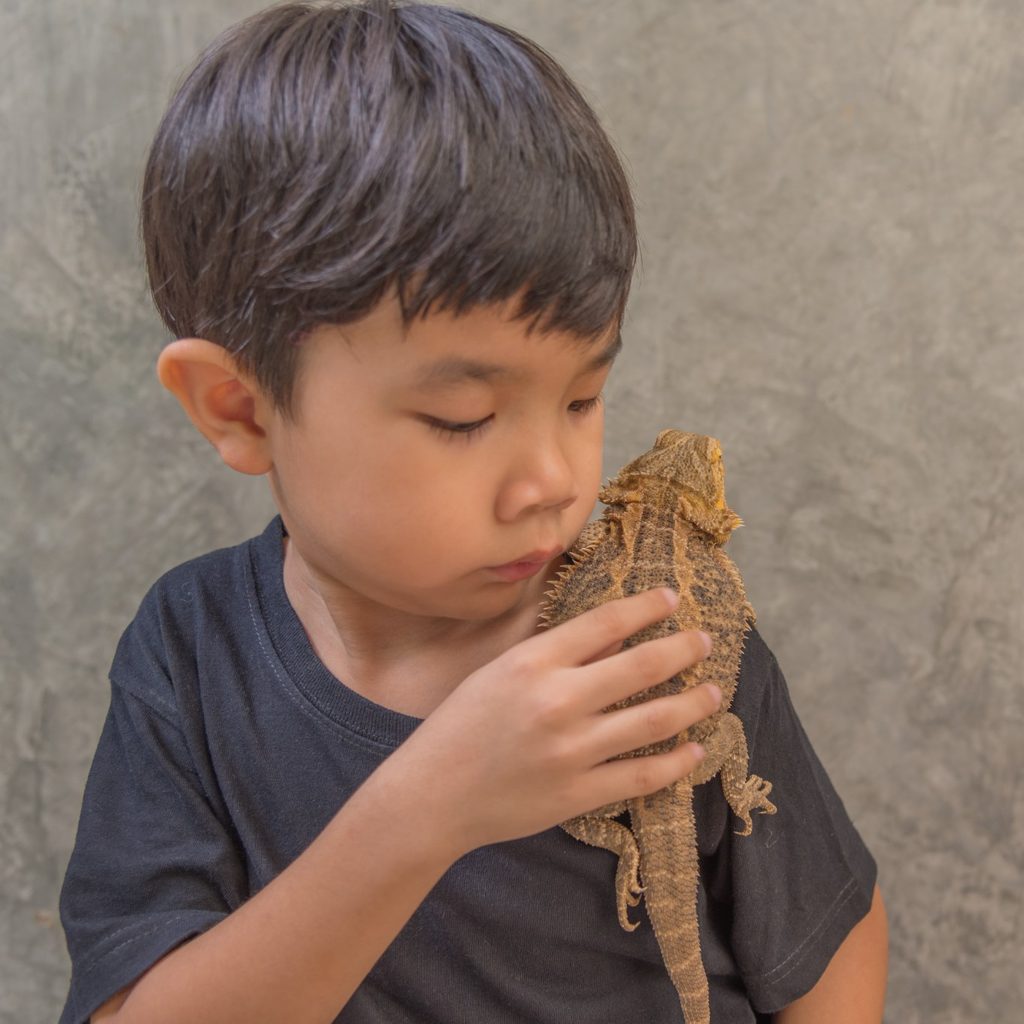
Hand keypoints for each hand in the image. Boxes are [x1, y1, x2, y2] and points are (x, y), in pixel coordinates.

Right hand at [387, 587, 720, 855]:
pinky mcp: (579, 794)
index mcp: (533, 662)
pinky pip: (643, 776)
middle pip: (643, 666)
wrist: (432, 795)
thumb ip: (557, 654)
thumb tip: (616, 636)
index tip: (672, 599)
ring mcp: (572, 751)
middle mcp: (558, 701)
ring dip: (694, 703)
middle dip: (684, 649)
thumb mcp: (500, 673)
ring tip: (714, 692)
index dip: (646, 607)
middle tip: (705, 641)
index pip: (606, 622)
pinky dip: (677, 761)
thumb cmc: (460, 725)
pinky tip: (695, 749)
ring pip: (655, 720)